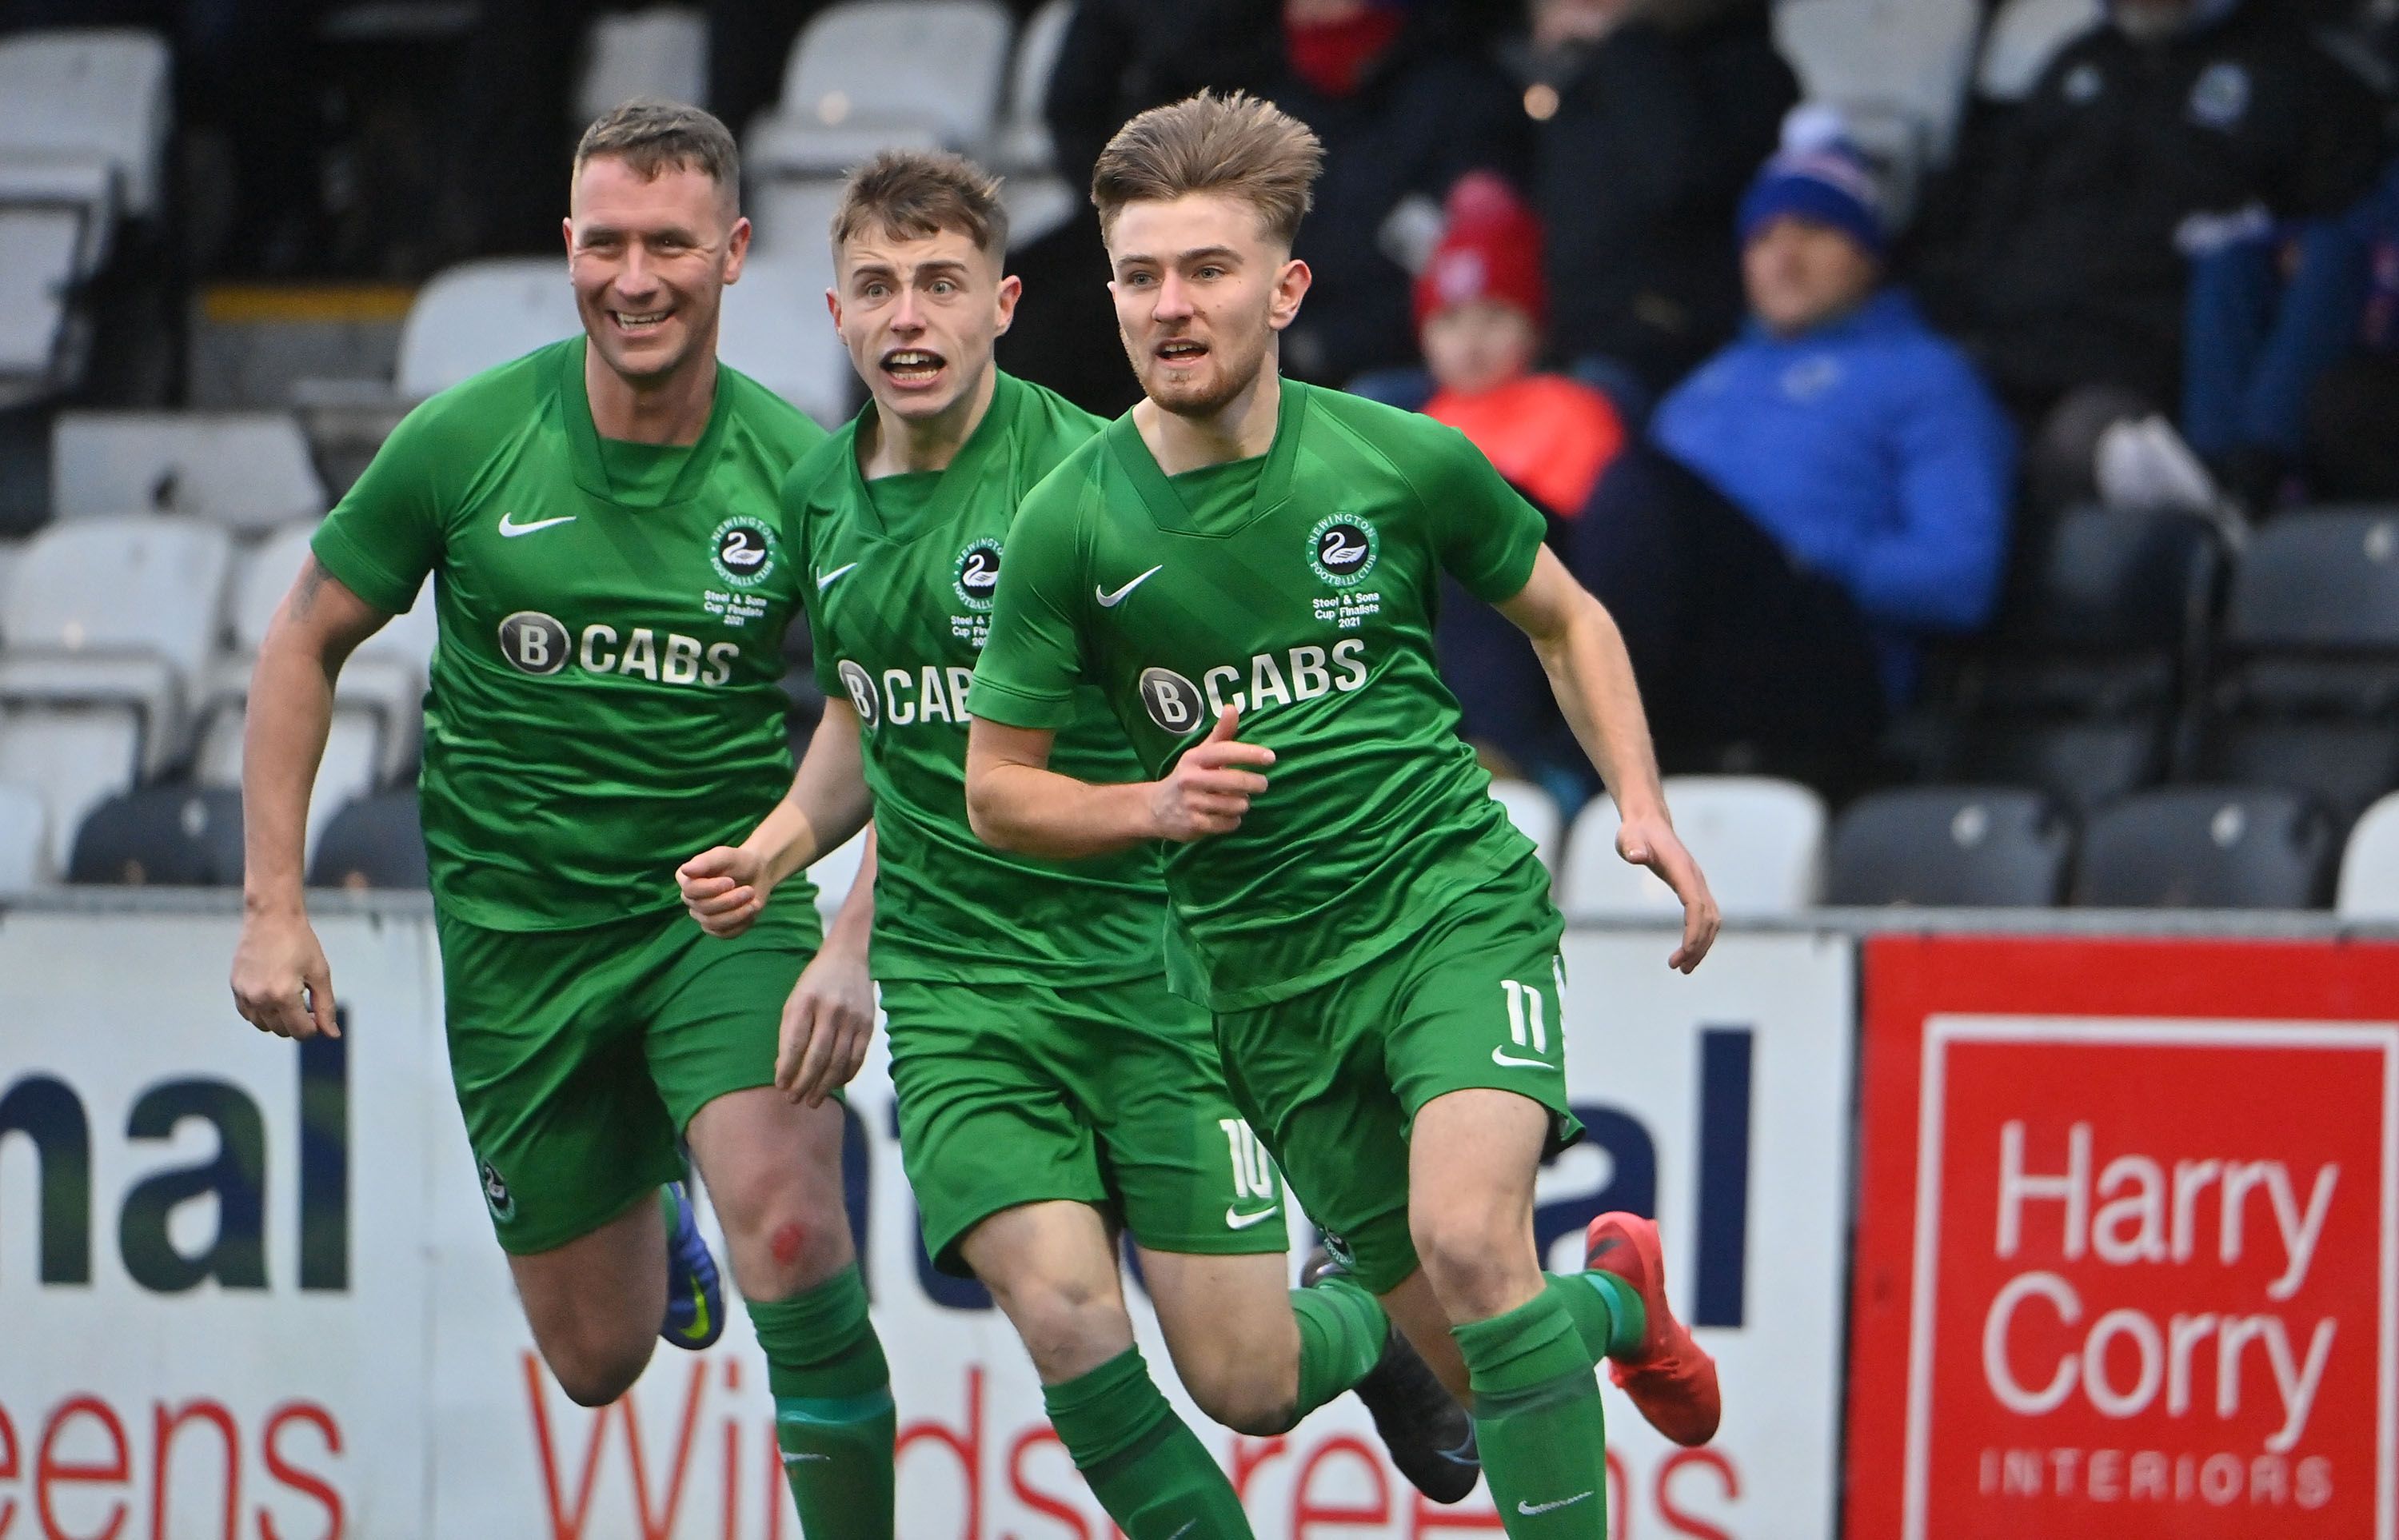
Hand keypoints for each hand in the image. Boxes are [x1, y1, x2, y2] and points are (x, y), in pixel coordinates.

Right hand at [230, 909, 339, 1039]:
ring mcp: (244, 994)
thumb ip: (326, 1007)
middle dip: (298, 1022)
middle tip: (306, 1001)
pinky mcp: (235, 987)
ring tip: (290, 995)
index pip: (301, 1032)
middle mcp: (260, 998)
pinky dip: (262, 1011)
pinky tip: (273, 993)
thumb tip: (333, 1035)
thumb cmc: (300, 943)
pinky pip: (249, 1014)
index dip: (314, 1027)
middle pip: (282, 1031)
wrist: (271, 917)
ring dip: (279, 1019)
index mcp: (283, 995)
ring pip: (263, 1025)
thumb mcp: (320, 973)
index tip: (317, 1012)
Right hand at [679, 845, 769, 936]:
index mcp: (687, 880)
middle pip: (703, 908)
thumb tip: (685, 870)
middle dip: (729, 901)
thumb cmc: (739, 862)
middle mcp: (691, 899)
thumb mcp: (725, 856)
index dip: (711, 889)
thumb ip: (705, 861)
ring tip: (753, 901)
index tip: (730, 881)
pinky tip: (750, 910)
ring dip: (737, 914)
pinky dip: (742, 923)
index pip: (690, 891)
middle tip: (749, 891)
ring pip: (713, 924)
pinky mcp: (717, 928)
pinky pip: (725, 934)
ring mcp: (702, 916)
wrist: (758, 874)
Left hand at [775, 942, 875, 1106]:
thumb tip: (783, 1070)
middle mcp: (830, 1009)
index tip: (780, 1085)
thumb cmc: (815, 982)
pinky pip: (857, 1058)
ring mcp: (852, 1018)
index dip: (787, 1068)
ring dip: (824, 1086)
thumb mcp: (794, 999)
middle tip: (794, 1100)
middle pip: (817, 1056)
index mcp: (805, 1001)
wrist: (849, 957)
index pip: (795, 1043)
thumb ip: (788, 1033)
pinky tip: (834, 1085)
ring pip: (838, 1061)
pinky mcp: (868, 1024)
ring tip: (812, 1100)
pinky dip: (845, 1075)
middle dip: (804, 1083)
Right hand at [1149, 706, 1273, 841]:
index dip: (1250, 754)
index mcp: (1195, 758)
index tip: (1271, 758)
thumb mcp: (1200, 754)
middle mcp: (1191, 779)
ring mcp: (1191, 803)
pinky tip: (1227, 816)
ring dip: (1242, 804)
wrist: (1155, 808)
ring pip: (1235, 805)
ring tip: (1238, 801)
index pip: (1225, 752)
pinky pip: (1228, 824)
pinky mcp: (1194, 825)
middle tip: (1262, 784)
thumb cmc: (1187, 776)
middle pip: (1235, 782)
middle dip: (1255, 784)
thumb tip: (1233, 707)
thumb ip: (1220, 733)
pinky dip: (1233, 821)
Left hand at [1617, 814, 1719, 973]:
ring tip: (1683, 967)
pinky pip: (1705, 916)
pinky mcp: (1693, 889)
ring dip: (1702, 945)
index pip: (1696, 904)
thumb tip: (1635, 855)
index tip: (1685, 952)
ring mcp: (1697, 883)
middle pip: (1709, 918)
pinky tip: (1687, 950)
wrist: (1648, 823)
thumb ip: (1632, 847)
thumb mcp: (1629, 839)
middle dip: (1698, 945)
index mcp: (1683, 869)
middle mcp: (1695, 878)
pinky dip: (1700, 936)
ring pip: (1712, 920)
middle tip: (1679, 968)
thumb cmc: (1636, 833)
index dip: (1694, 930)